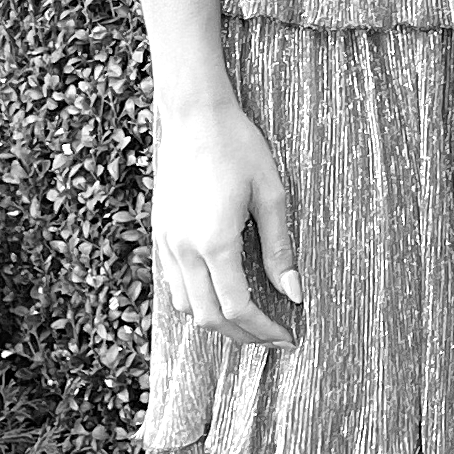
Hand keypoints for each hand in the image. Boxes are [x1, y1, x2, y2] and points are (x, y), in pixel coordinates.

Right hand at [151, 66, 300, 347]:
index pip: (237, 308)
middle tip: (274, 337)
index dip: (263, 331)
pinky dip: (196, 302)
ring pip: (186, 307)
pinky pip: (174, 285)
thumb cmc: (239, 146)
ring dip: (217, 322)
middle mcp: (183, 250)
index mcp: (214, 242)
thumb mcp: (271, 194)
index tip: (288, 337)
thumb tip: (294, 293)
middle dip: (243, 336)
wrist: (194, 115)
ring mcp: (166, 244)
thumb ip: (280, 248)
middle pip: (208, 318)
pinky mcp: (159, 235)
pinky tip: (220, 295)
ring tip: (251, 320)